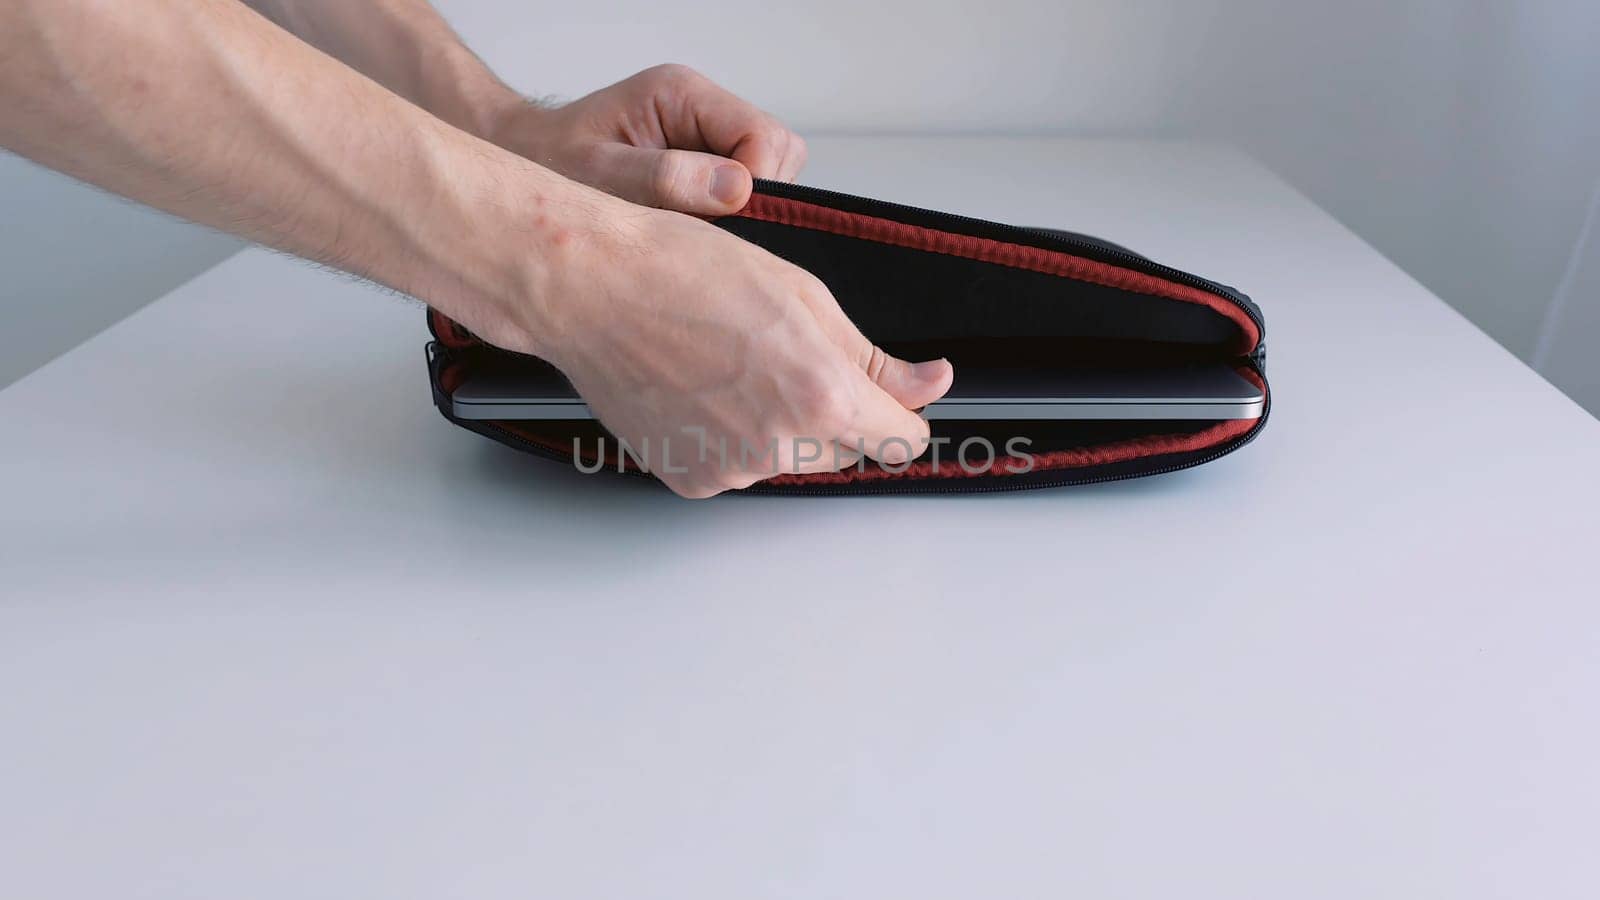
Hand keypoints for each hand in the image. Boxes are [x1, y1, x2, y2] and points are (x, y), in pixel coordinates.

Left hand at [490, 64, 805, 215]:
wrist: (522, 162)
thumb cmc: (547, 162)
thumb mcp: (598, 175)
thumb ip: (664, 179)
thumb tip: (736, 189)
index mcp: (680, 94)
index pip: (763, 136)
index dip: (759, 185)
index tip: (726, 222)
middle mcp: (701, 110)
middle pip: (778, 152)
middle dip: (758, 200)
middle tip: (706, 231)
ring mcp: (705, 138)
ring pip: (769, 176)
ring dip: (742, 213)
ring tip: (688, 231)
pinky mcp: (702, 167)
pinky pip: (744, 194)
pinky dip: (728, 221)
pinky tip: (687, 231)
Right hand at [519, 200, 953, 497]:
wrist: (592, 288)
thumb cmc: (683, 273)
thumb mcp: (803, 296)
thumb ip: (873, 358)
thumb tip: (929, 385)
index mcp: (820, 397)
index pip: (900, 441)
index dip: (900, 411)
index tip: (891, 394)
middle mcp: (778, 447)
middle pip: (845, 450)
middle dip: (833, 410)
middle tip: (782, 350)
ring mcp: (730, 470)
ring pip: (789, 458)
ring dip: (779, 424)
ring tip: (730, 362)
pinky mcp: (689, 479)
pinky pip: (737, 466)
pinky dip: (732, 436)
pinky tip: (702, 386)